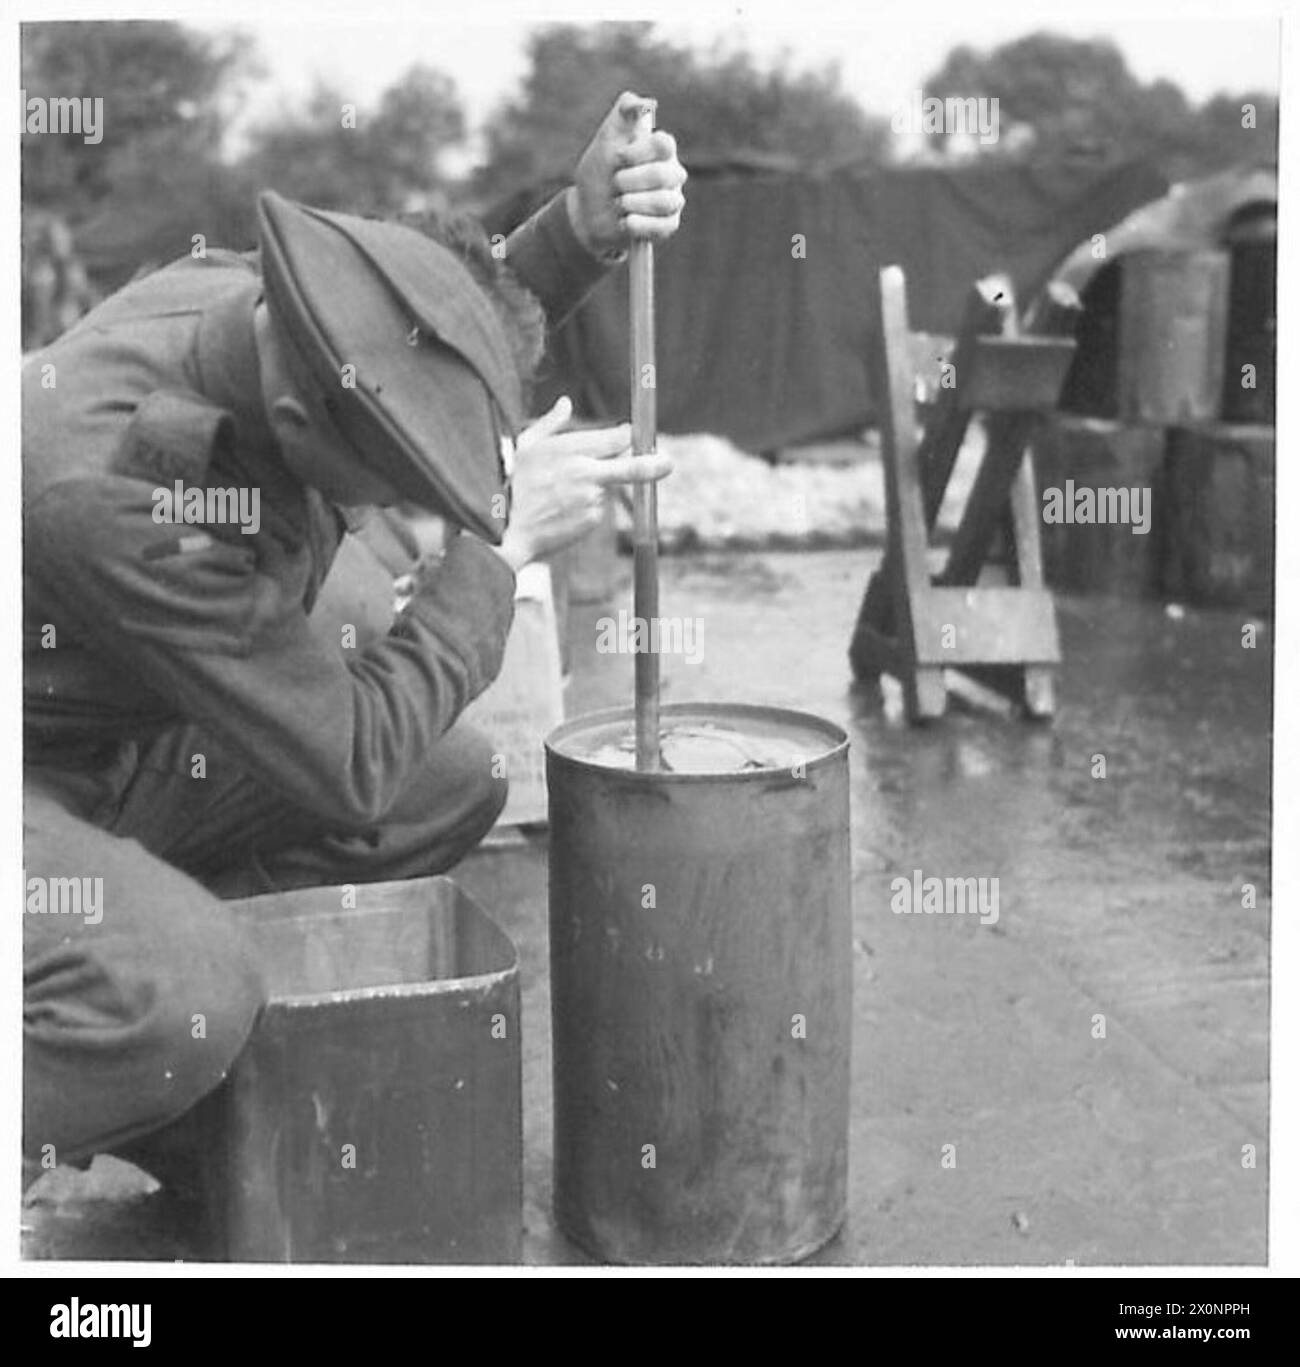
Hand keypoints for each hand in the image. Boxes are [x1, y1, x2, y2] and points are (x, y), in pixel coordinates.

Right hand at [496, 396, 671, 570]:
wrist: (506, 528)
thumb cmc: (511, 483)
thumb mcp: (525, 445)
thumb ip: (551, 423)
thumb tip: (566, 403)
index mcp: (571, 448)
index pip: (614, 438)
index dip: (625, 436)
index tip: (630, 434)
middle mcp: (586, 472)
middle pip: (630, 466)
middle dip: (652, 463)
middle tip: (668, 463)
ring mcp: (592, 499)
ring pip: (607, 488)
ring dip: (595, 488)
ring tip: (561, 495)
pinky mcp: (592, 520)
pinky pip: (597, 509)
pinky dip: (586, 508)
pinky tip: (562, 510)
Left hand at [567, 91, 686, 256]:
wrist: (588, 211)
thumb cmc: (600, 173)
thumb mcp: (605, 140)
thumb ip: (622, 114)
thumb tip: (641, 102)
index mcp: (660, 149)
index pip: (664, 144)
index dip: (640, 152)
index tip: (618, 157)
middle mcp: (672, 173)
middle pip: (664, 174)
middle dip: (631, 181)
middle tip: (615, 184)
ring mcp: (672, 200)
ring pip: (665, 202)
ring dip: (633, 203)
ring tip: (618, 203)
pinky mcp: (668, 225)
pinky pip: (663, 227)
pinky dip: (639, 225)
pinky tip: (624, 222)